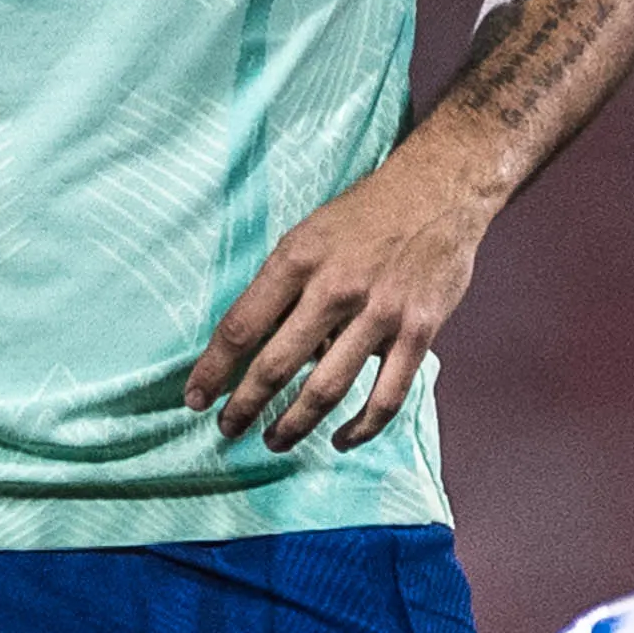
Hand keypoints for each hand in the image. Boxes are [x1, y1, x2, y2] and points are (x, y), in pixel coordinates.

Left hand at [191, 153, 496, 452]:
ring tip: (274, 440)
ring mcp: (380, 313)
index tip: (195, 398)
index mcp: (298, 259)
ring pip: (327, 388)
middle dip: (244, 406)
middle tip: (227, 429)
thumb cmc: (365, 214)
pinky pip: (386, 395)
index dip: (212, 370)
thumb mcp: (310, 234)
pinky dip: (362, 427)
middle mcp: (336, 288)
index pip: (241, 326)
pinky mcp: (418, 331)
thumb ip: (285, 287)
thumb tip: (267, 346)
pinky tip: (341, 438)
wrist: (438, 191)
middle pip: (276, 365)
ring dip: (294, 424)